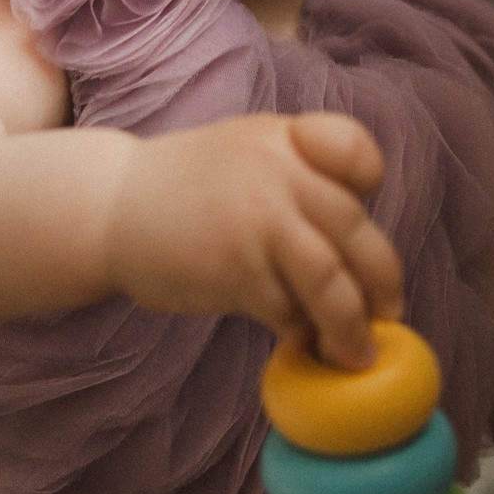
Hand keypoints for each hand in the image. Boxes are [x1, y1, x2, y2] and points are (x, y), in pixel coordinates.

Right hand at [103, 111, 402, 368]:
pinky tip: (296, 341)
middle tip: (387, 314)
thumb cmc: (180, 189)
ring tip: (355, 354)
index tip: (361, 218)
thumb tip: (354, 253)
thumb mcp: (243, 152)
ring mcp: (260, 220)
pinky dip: (298, 331)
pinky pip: (289, 310)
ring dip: (352, 328)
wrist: (107, 206)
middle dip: (381, 283)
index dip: (368, 188)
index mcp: (284, 139)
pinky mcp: (237, 269)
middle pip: (357, 233)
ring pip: (333, 283)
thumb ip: (297, 178)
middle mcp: (279, 172)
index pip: (356, 154)